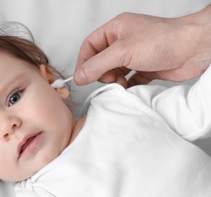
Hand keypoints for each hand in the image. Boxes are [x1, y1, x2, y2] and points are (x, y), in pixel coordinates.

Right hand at [74, 5, 210, 86]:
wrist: (195, 48)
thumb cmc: (164, 39)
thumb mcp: (123, 51)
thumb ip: (98, 65)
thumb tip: (80, 76)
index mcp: (116, 30)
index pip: (90, 46)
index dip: (84, 62)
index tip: (82, 77)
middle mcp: (124, 42)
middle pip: (101, 61)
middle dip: (102, 73)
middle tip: (109, 79)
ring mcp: (135, 55)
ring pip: (114, 72)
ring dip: (114, 81)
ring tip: (121, 84)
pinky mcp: (146, 68)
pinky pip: (128, 80)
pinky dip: (126, 86)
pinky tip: (129, 87)